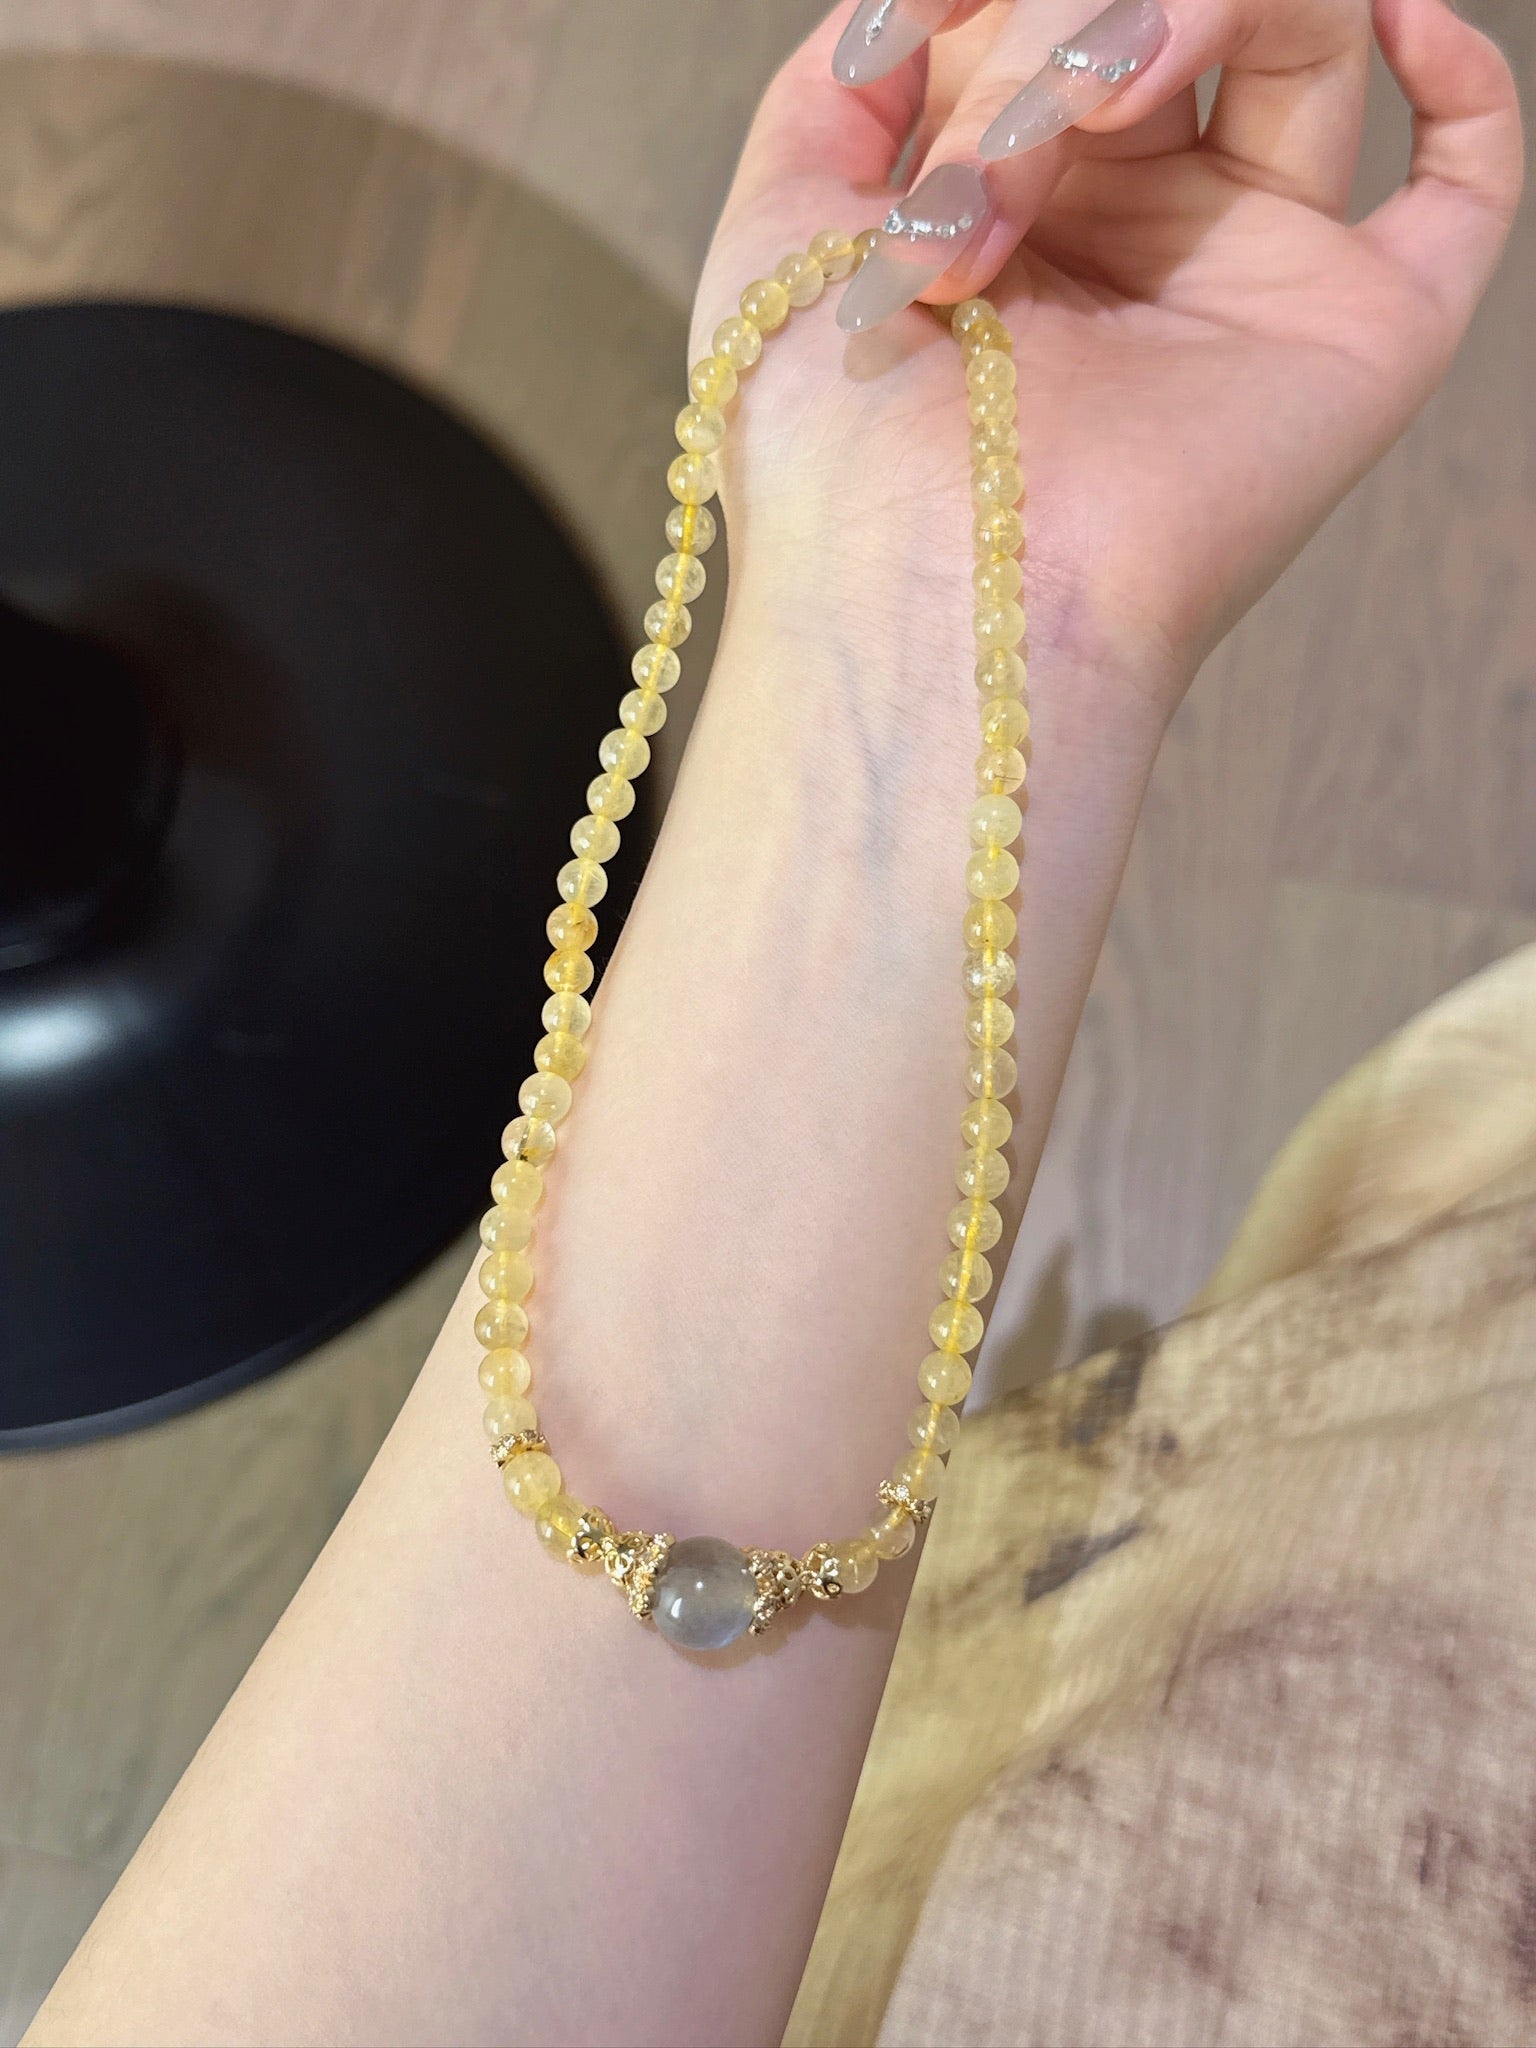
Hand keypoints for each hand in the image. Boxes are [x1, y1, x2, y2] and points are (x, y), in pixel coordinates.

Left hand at [693, 0, 1520, 720]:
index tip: (918, 64)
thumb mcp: (781, 227)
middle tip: (972, 176)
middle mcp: (1145, 223)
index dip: (983, 12)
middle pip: (1161, 1)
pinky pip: (1465, 181)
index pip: (1047, 8)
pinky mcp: (1359, 331)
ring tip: (1060, 127)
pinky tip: (1406, 24)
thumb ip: (846, 83)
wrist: (924, 594)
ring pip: (1293, 23)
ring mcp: (1253, 271)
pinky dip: (1464, 76)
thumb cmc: (837, 453)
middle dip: (1043, 38)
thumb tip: (920, 0)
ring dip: (1171, 11)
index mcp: (1023, 197)